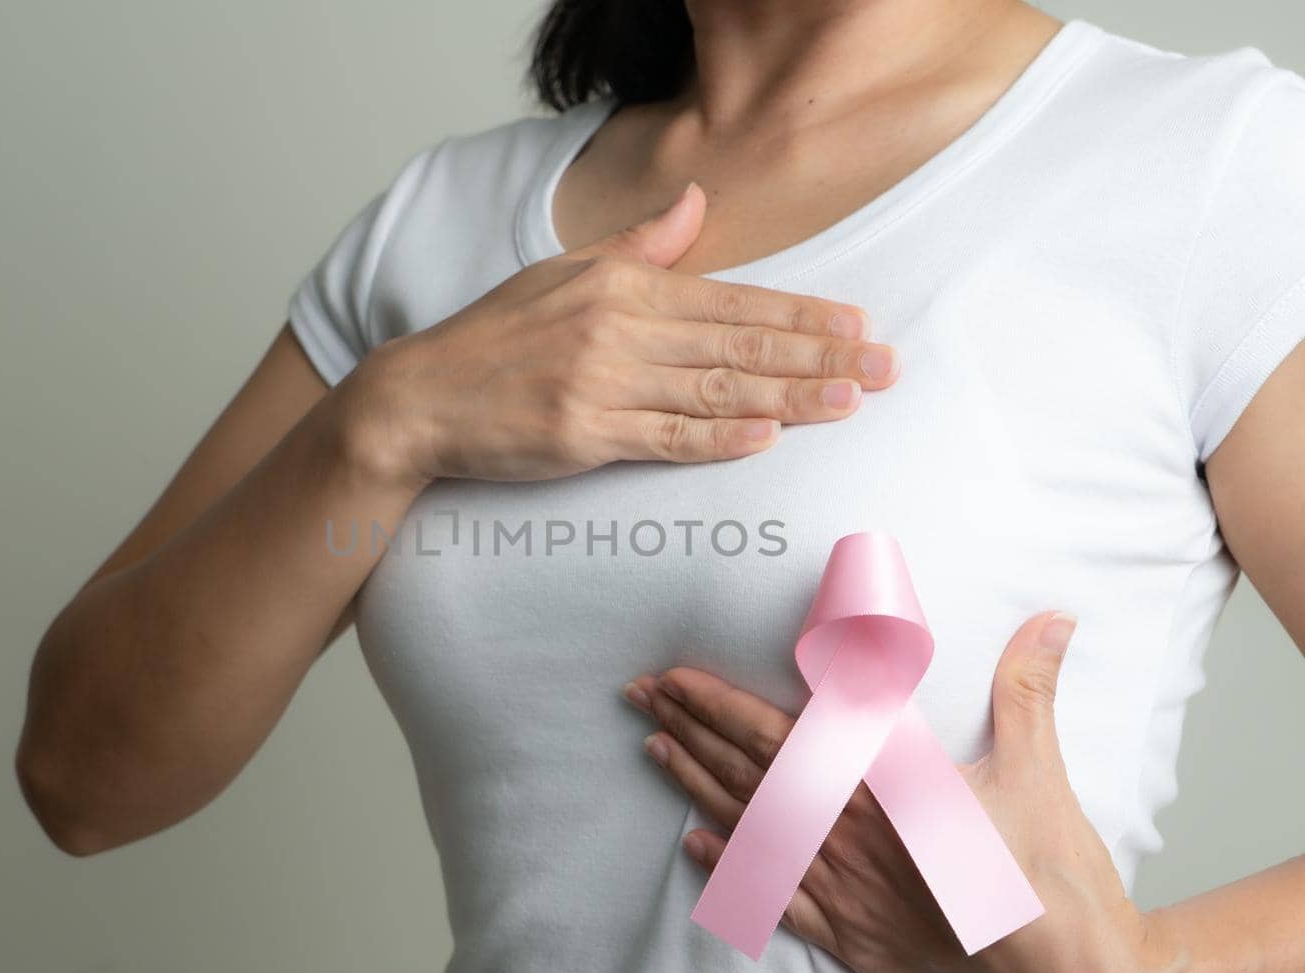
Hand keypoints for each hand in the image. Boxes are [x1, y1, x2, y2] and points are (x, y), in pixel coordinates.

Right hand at [342, 181, 898, 483]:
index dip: (800, 315)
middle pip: (738, 345)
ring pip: (715, 391)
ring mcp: (601, 383)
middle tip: (882, 370)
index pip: (732, 301)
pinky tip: (765, 438)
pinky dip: (717, 438)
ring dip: (788, 397)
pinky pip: (664, 438)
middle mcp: (618, 329)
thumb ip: (640, 245)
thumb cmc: (495, 339)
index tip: (856, 327)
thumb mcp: (565, 273)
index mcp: (622, 286)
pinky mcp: (582, 435)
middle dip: (819, 357)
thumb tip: (694, 202)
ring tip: (847, 402)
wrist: (422, 397)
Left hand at [623, 611, 1160, 972]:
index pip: (781, 736)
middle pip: (751, 776)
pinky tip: (698, 849)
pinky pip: (781, 902)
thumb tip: (1052, 618)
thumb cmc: (1056, 875)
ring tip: (655, 752)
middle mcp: (852, 841)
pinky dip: (737, 874)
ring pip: (754, 833)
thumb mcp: (1040, 769)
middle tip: (640, 698)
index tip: (675, 680)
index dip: (720, 706)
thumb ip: (1028, 689)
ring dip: (699, 789)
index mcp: (886, 791)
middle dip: (690, 732)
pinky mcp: (858, 940)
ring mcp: (849, 895)